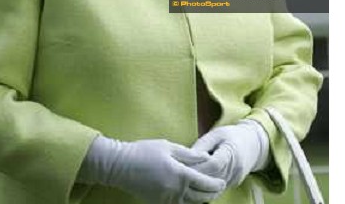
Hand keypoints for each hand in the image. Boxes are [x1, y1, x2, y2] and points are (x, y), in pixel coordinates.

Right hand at [78, 136, 226, 202]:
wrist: (121, 166)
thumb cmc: (144, 151)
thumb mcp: (168, 147)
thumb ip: (188, 155)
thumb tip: (205, 158)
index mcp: (179, 174)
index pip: (204, 182)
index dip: (215, 183)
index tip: (223, 181)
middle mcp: (175, 190)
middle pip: (200, 197)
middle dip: (211, 193)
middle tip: (219, 188)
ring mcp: (167, 199)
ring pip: (190, 203)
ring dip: (201, 199)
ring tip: (208, 193)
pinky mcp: (159, 203)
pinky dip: (188, 202)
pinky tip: (190, 196)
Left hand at [189, 121, 269, 187]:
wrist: (253, 145)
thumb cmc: (231, 135)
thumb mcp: (217, 133)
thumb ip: (202, 144)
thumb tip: (187, 156)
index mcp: (232, 152)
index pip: (214, 164)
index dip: (198, 166)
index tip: (183, 165)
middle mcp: (236, 169)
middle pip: (213, 177)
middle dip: (195, 176)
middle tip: (179, 174)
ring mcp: (235, 179)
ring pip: (214, 187)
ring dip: (199, 184)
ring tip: (183, 180)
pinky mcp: (232, 185)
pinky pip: (216, 190)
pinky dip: (204, 188)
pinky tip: (193, 184)